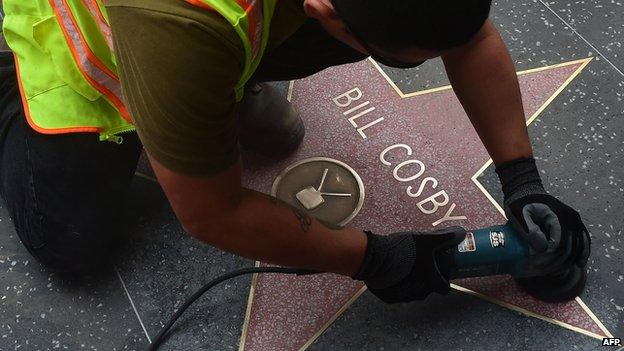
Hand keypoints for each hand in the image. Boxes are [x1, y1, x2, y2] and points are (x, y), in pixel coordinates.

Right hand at [353, 227, 465, 303]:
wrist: (375, 257)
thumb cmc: (404, 250)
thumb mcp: (427, 240)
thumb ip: (445, 237)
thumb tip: (462, 233)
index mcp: (431, 282)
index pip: (444, 288)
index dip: (444, 281)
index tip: (440, 274)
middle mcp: (419, 293)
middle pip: (427, 290)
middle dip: (426, 280)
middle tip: (420, 267)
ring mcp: (403, 297)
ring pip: (412, 292)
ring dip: (411, 283)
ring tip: (405, 269)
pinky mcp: (389, 298)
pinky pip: (397, 293)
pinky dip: (397, 285)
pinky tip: (393, 274)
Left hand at [496, 158, 589, 274]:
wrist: (525, 191)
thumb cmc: (520, 203)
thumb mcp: (520, 215)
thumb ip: (530, 230)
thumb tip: (544, 248)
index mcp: (558, 216)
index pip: (558, 245)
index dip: (549, 259)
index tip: (537, 266)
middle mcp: (571, 218)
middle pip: (570, 248)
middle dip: (557, 263)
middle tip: (542, 271)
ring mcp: (574, 221)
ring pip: (579, 246)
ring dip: (568, 261)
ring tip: (555, 271)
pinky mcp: (574, 223)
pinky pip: (583, 240)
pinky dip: (582, 252)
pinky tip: (578, 264)